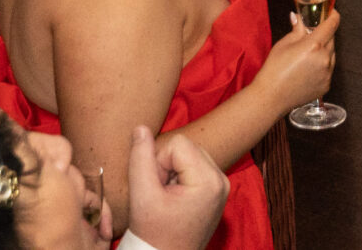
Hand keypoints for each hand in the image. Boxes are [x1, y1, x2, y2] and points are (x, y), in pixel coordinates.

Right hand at [124, 127, 230, 249]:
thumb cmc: (154, 234)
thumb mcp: (141, 195)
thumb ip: (140, 157)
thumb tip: (141, 127)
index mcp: (210, 180)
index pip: (177, 143)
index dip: (158, 162)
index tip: (156, 189)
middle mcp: (221, 179)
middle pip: (185, 146)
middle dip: (166, 166)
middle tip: (160, 195)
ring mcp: (221, 185)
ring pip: (187, 154)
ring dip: (170, 172)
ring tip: (166, 198)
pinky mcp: (216, 189)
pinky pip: (193, 166)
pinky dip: (178, 178)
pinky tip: (174, 200)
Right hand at [257, 2, 338, 114]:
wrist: (271, 97)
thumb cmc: (274, 69)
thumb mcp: (284, 43)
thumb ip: (298, 29)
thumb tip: (300, 17)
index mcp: (314, 45)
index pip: (332, 24)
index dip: (332, 15)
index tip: (330, 12)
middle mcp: (324, 59)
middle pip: (331, 39)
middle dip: (324, 34)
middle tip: (311, 34)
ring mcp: (327, 74)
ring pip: (331, 54)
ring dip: (323, 50)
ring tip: (306, 55)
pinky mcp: (326, 85)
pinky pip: (328, 69)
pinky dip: (322, 65)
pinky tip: (307, 68)